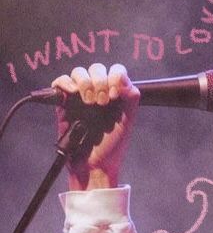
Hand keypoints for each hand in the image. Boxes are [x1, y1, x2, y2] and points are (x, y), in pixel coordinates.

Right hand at [51, 63, 139, 189]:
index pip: (115, 70)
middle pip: (96, 68)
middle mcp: (98, 92)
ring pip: (78, 72)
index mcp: (115, 93)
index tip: (114, 96)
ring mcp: (80, 97)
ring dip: (85, 82)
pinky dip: (66, 83)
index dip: (114, 77)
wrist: (94, 165)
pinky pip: (61, 83)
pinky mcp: (64, 104)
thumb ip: (131, 97)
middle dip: (99, 81)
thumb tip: (121, 76)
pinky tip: (74, 93)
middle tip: (102, 102)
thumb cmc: (113, 145)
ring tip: (89, 101)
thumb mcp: (128, 120)